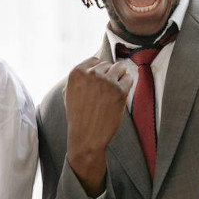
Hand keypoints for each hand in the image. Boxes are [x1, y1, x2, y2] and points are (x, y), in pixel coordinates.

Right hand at [64, 57, 133, 193]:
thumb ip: (79, 78)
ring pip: (120, 67)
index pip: (94, 60)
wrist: (86, 137)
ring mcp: (106, 82)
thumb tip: (91, 66)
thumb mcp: (69, 93)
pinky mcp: (120, 91)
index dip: (99, 70)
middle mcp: (91, 74)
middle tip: (106, 91)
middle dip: (109, 75)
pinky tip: (121, 94)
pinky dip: (127, 84)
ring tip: (115, 89)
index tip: (100, 81)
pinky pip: (129, 78)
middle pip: (108, 64)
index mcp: (77, 73)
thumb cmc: (78, 117)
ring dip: (120, 76)